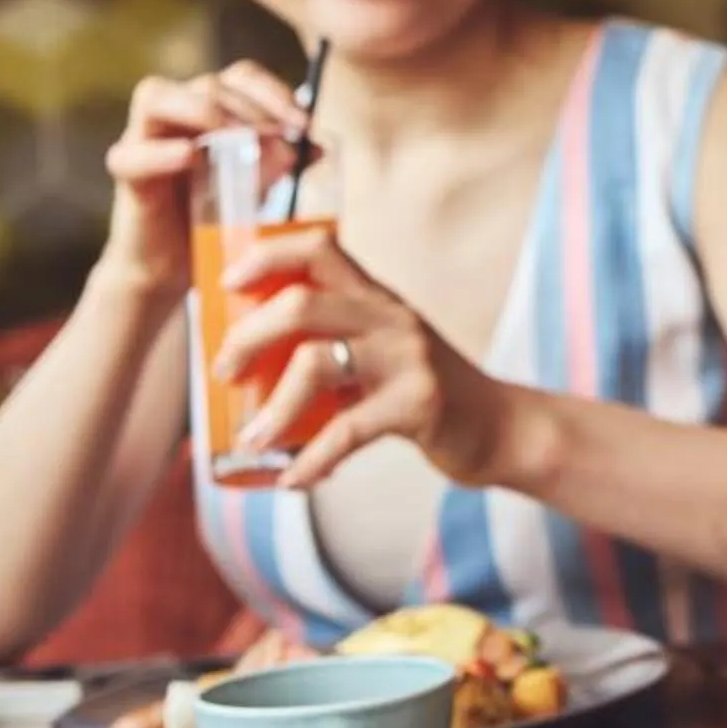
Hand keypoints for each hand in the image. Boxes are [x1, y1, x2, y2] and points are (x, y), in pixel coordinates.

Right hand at [97, 63, 305, 290]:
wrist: (175, 269)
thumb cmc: (215, 217)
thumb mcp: (256, 185)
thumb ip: (282, 160)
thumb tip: (318, 147)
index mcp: (209, 109)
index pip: (241, 76)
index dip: (274, 92)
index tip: (304, 124)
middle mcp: (174, 114)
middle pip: (208, 84)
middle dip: (250, 108)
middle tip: (281, 137)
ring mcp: (143, 141)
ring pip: (155, 96)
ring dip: (203, 111)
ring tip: (238, 138)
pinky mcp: (128, 177)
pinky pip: (130, 155)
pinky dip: (159, 154)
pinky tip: (190, 157)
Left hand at [214, 229, 514, 488]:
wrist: (503, 427)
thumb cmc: (426, 392)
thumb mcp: (386, 350)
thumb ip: (337, 343)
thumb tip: (252, 367)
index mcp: (378, 297)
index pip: (320, 247)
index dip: (267, 255)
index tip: (227, 282)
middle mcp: (391, 317)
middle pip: (301, 303)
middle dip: (247, 336)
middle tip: (223, 372)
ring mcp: (408, 358)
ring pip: (315, 363)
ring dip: (271, 408)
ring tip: (250, 439)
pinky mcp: (419, 404)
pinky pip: (348, 430)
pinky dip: (312, 460)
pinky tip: (294, 480)